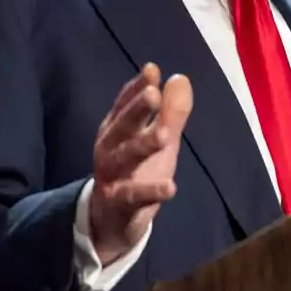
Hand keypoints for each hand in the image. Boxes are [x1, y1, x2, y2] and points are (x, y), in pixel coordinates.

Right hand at [89, 63, 192, 265]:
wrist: (111, 220)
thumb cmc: (138, 170)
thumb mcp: (159, 139)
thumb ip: (170, 111)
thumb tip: (180, 78)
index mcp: (117, 129)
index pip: (125, 103)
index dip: (137, 87)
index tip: (152, 69)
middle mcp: (110, 148)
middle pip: (122, 126)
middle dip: (136, 109)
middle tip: (153, 94)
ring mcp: (112, 176)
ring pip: (126, 158)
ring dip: (143, 145)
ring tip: (165, 135)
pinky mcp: (120, 204)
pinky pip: (135, 197)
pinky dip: (151, 192)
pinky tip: (170, 187)